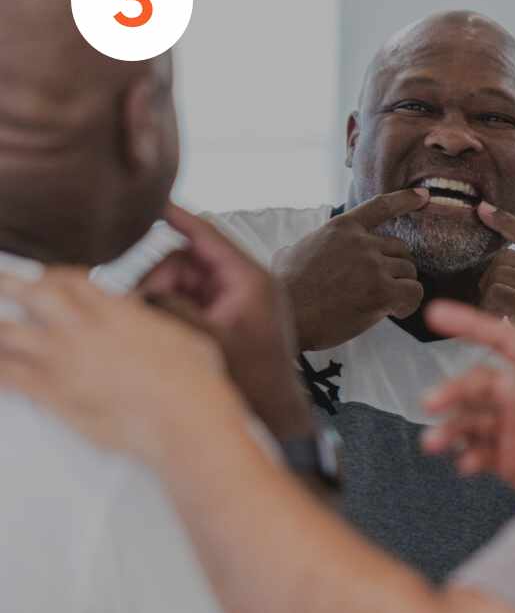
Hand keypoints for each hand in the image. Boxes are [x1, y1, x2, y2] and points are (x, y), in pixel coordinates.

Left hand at [0, 268, 240, 466]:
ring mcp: (65, 362)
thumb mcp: (184, 339)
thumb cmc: (193, 383)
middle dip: (9, 285)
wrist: (185, 418)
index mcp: (117, 313)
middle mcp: (85, 331)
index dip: (55, 276)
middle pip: (31, 295)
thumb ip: (157, 328)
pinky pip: (8, 378)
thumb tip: (156, 329)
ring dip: (0, 331)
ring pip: (7, 334)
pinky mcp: (54, 395)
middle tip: (2, 284)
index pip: (72, 281)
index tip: (50, 280)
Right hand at [140, 204, 312, 440]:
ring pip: (183, 281)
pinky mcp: (226, 316)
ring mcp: (234, 300)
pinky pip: (189, 299)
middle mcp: (244, 284)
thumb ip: (174, 310)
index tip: (152, 200)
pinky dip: (172, 308)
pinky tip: (162, 327)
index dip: (178, 216)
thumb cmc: (254, 379)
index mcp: (250, 279)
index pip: (208, 235)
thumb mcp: (209, 340)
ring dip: (163, 297)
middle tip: (142, 308)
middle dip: (160, 279)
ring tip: (156, 326)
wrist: (275, 412)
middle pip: (186, 260)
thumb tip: (141, 293)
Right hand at [273, 189, 428, 349]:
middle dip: (393, 268)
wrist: (285, 316)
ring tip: (380, 304)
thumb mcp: (290, 253)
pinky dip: (408, 303)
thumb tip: (298, 252)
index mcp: (341, 228)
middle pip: (400, 248)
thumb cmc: (283, 291)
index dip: (405, 200)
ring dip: (399, 288)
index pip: (381, 206)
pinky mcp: (382, 291)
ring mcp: (373, 265)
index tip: (423, 197)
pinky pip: (414, 292)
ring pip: (408, 271)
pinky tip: (394, 312)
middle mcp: (361, 242)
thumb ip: (310, 246)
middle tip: (377, 288)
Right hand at [420, 300, 514, 502]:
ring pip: (474, 418)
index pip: (508, 341)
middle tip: (431, 403)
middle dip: (455, 390)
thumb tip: (503, 385)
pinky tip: (467, 466)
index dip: (472, 325)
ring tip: (434, 444)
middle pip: (482, 383)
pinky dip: (468, 456)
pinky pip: (480, 452)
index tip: (437, 314)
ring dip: (451, 427)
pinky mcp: (512, 460)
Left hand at [477, 202, 514, 382]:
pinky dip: (489, 307)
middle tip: (489, 297)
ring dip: (488, 293)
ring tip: (496, 312)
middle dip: (491, 276)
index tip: (483, 209)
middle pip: (507, 258)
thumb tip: (511, 261)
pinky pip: (497, 294)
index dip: (507, 222)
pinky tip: (498, 320)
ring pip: (499, 274)